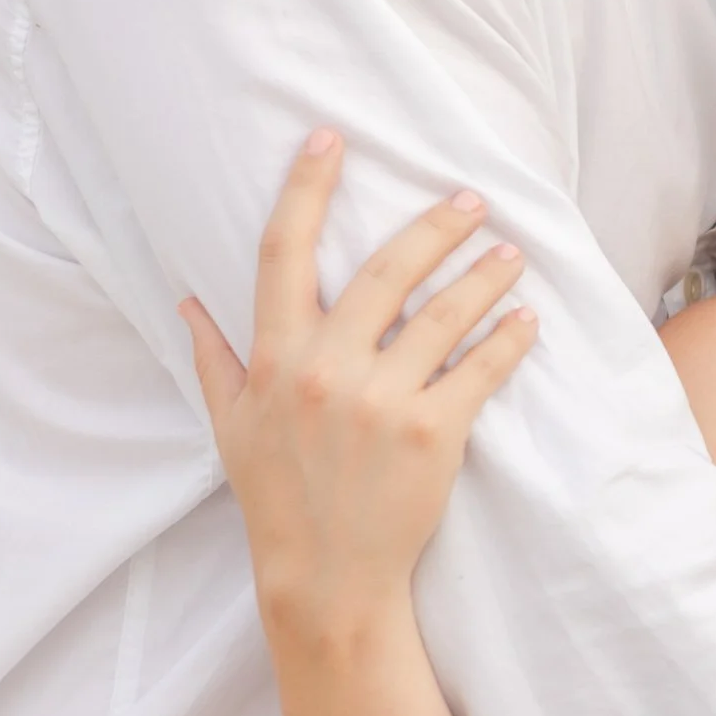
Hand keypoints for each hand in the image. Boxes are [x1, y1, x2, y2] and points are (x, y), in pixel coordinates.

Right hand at [180, 132, 536, 644]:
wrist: (326, 577)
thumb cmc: (278, 499)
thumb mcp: (232, 426)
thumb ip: (216, 359)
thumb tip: (188, 302)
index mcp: (276, 357)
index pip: (282, 252)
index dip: (305, 188)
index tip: (330, 138)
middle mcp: (327, 369)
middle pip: (386, 270)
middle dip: (433, 226)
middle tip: (469, 199)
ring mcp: (382, 400)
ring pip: (443, 315)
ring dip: (482, 277)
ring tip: (510, 253)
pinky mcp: (432, 434)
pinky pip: (480, 371)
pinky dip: (509, 341)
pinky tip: (527, 321)